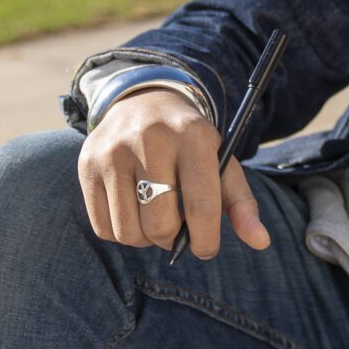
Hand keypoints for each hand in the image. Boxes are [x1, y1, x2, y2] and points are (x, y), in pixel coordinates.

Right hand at [76, 89, 269, 257]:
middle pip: (160, 224)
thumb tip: (261, 242)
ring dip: (145, 239)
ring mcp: (113, 151)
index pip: (200, 205)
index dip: (206, 239)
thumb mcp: (221, 162)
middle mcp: (150, 140)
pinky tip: (133, 213)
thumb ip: (241, 203)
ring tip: (155, 219)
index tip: (206, 248)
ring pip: (128, 231)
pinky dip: (121, 232)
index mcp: (193, 137)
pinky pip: (103, 227)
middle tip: (178, 229)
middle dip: (173, 239)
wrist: (145, 100)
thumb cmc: (190, 143)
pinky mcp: (87, 164)